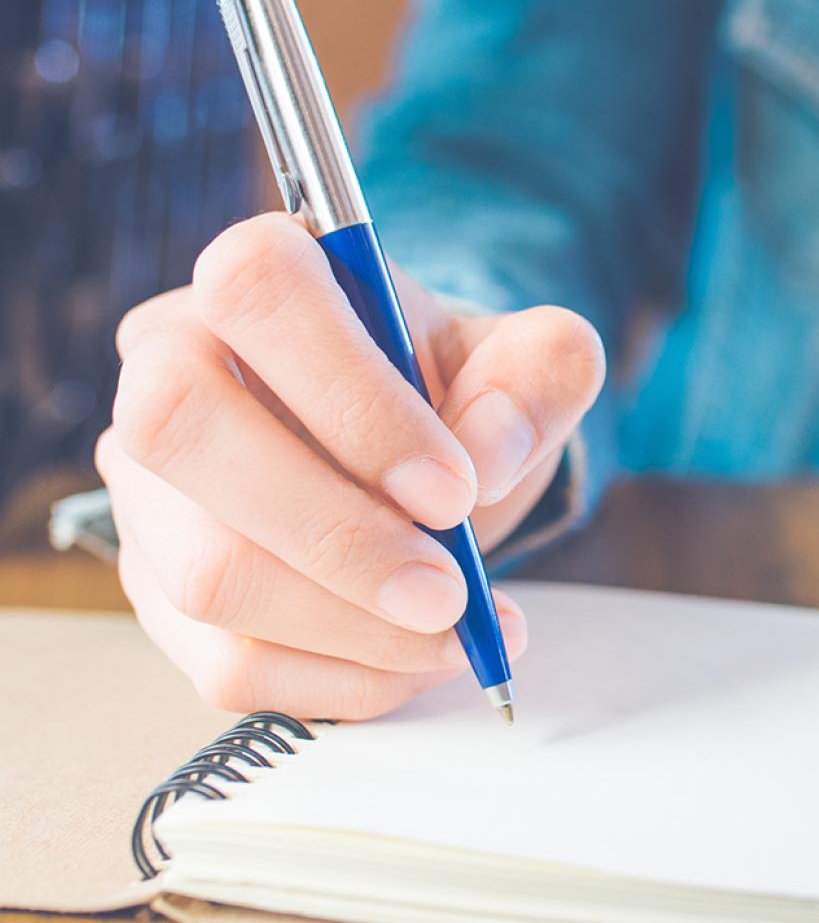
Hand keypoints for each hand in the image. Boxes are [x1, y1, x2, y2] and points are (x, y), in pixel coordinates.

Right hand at [98, 213, 605, 717]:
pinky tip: (414, 658)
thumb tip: (485, 452)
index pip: (256, 293)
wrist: (424, 466)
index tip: (453, 488)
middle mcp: (168, 363)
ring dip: (351, 625)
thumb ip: (538, 377)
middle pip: (184, 432)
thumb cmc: (458, 398)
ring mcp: (147, 485)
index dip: (351, 399)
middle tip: (451, 592)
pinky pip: (224, 659)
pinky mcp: (160, 587)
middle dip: (337, 537)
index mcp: (259, 274)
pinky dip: (339, 678)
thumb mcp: (529, 364)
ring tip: (457, 629)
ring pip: (205, 571)